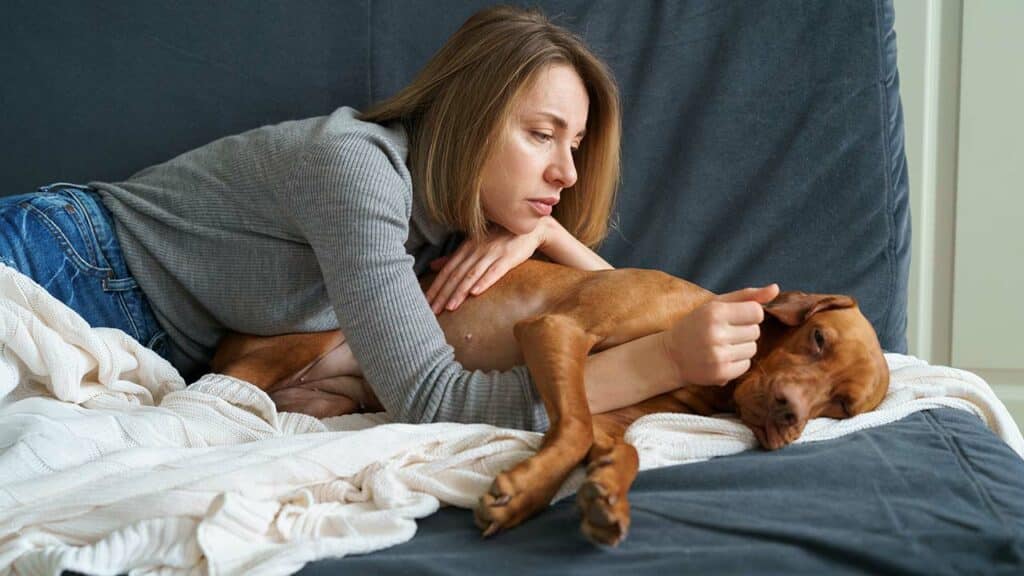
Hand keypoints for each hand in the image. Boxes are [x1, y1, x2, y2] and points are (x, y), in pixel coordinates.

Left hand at [426, 222, 548, 312]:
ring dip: (459, 292)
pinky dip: (484, 281)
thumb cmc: (500, 237)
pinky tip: (475, 293)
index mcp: (466, 247)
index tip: (426, 302)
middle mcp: (476, 250)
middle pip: (456, 275)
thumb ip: (455, 257)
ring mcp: (492, 253)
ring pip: (471, 275)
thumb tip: (433, 266)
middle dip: (443, 294)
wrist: (529, 227)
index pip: (447, 270)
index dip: (435, 287)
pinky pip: (494, 271)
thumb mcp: (474, 244)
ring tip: (449, 308)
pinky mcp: (508, 257)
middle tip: (432, 311)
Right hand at [662, 284, 779, 386]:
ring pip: (753, 349)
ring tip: (722, 346)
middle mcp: (716, 333)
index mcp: (715, 312)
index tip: (735, 318)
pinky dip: (737, 362)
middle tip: (724, 333)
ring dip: (742, 347)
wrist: (670, 356)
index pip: (756, 312)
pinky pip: (746, 365)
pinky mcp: (720, 373)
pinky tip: (721, 358)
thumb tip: (776, 288)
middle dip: (744, 332)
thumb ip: (746, 296)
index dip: (749, 315)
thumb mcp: (715, 305)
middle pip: (756, 331)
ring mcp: (718, 355)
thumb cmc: (695, 326)